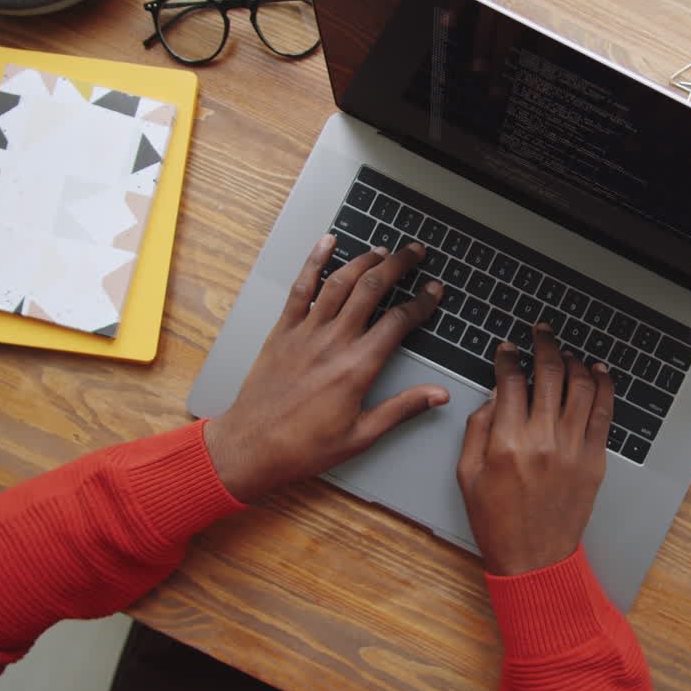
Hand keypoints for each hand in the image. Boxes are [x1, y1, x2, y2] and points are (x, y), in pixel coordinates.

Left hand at [204, 235, 448, 501]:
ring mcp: (306, 332)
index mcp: (357, 367)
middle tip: (415, 252)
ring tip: (382, 249)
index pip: (399, 322)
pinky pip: (301, 287)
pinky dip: (315, 261)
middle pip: (372, 289)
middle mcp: (333, 342)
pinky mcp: (283, 331)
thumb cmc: (304, 446)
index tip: (434, 290)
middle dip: (398, 265)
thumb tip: (438, 395)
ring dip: (364, 260)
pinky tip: (327, 243)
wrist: (252, 446)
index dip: (421, 302)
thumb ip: (402, 409)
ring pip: (340, 282)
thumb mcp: (362, 435)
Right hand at [456, 324, 614, 575]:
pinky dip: (604, 386)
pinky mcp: (595, 459)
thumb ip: (478, 428)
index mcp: (507, 441)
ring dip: (574, 360)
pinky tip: (598, 372)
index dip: (508, 358)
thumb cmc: (498, 522)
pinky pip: (604, 412)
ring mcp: (574, 448)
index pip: (510, 381)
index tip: (507, 350)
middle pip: (550, 373)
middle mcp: (543, 439)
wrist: (534, 559)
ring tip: (566, 351)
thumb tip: (494, 396)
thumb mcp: (468, 474)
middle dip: (544, 345)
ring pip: (582, 385)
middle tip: (541, 333)